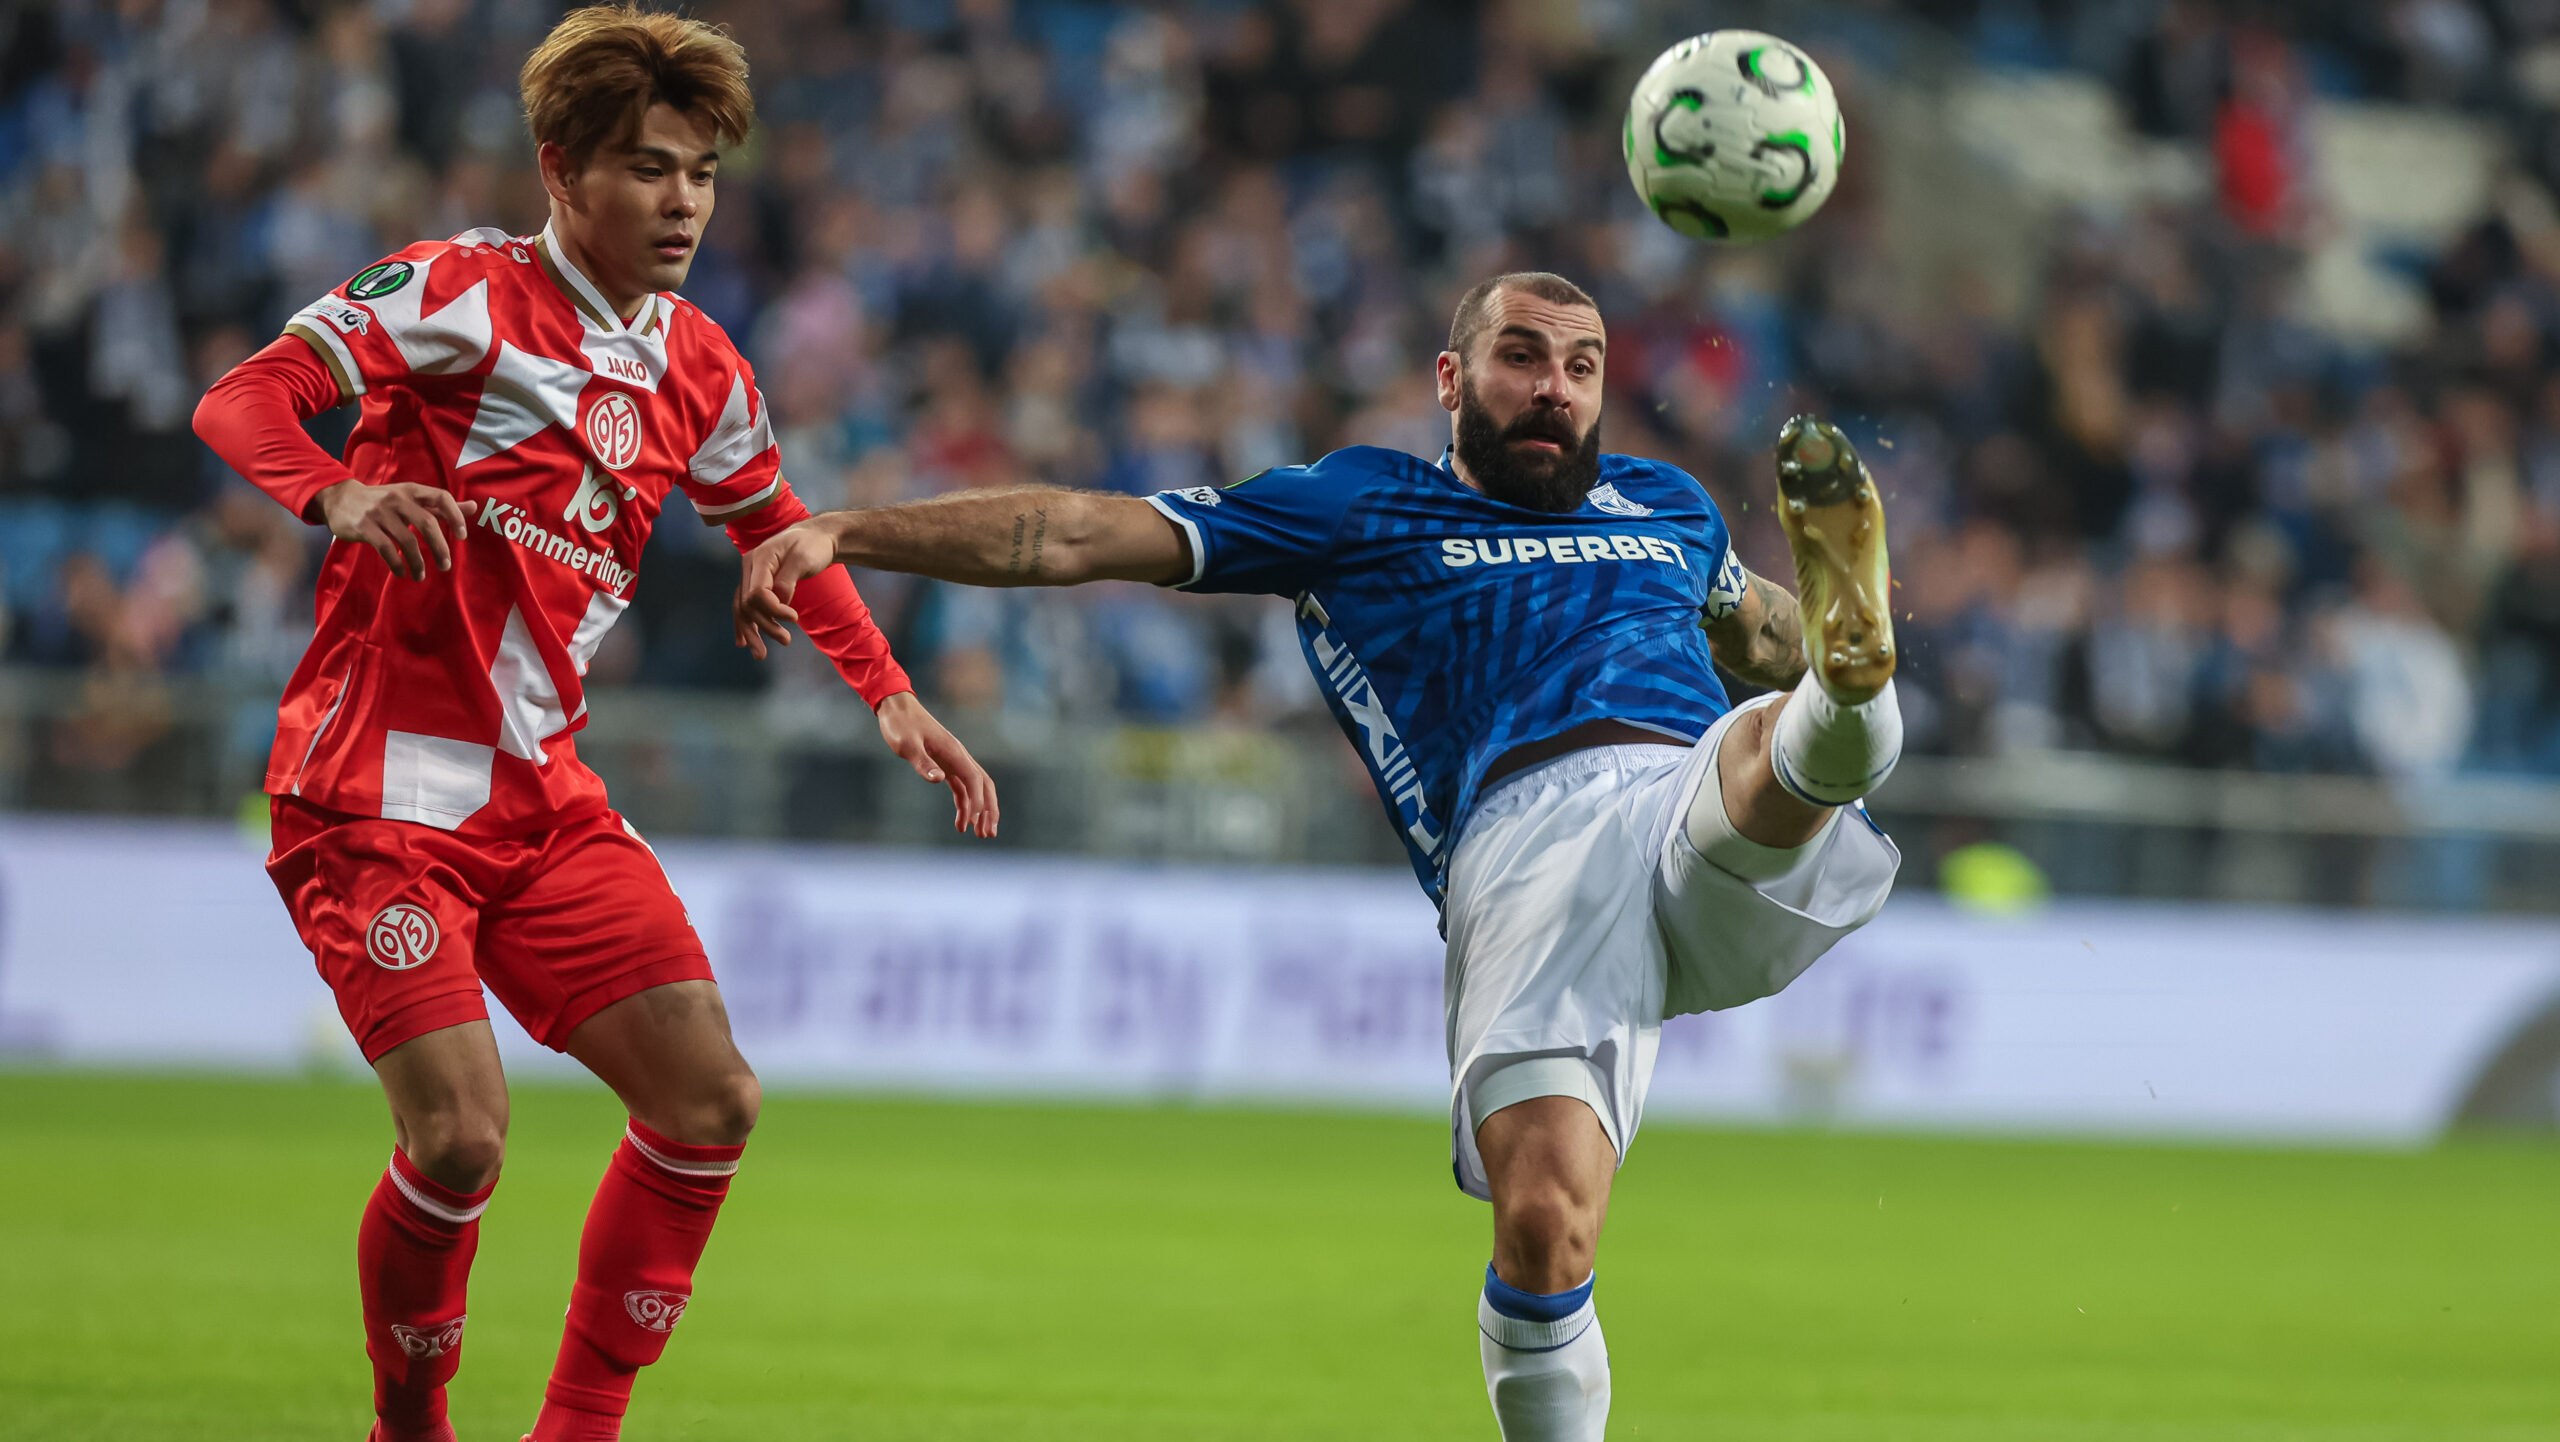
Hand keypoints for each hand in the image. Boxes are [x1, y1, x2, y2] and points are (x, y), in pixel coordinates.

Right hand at [318, 480, 475, 579]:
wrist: (340, 498)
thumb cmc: (383, 501)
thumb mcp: (410, 498)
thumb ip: (439, 505)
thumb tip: (473, 507)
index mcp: (412, 490)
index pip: (441, 497)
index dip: (455, 516)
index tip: (462, 537)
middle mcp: (397, 499)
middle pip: (427, 523)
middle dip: (440, 548)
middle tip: (446, 566)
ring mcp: (380, 513)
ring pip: (408, 541)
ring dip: (418, 563)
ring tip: (421, 576)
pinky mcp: (364, 527)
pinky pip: (386, 549)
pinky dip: (397, 564)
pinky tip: (402, 573)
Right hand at [733, 520, 840, 658]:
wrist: (817, 537)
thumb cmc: (813, 545)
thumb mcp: (804, 559)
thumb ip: (788, 580)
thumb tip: (780, 600)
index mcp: (759, 559)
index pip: (756, 593)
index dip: (773, 610)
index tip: (794, 618)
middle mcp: (749, 567)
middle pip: (748, 604)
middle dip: (764, 626)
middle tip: (786, 640)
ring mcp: (751, 575)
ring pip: (744, 608)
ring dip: (752, 632)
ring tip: (761, 655)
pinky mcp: (757, 583)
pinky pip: (746, 606)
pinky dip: (745, 624)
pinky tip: (743, 643)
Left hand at [875, 690, 999, 838]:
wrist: (896, 707)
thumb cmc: (900, 725)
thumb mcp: (907, 745)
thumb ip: (923, 763)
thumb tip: (940, 779)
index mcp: (954, 752)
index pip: (974, 779)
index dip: (978, 801)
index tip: (974, 821)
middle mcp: (959, 756)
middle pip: (983, 785)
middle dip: (989, 810)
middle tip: (988, 834)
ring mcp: (953, 760)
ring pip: (975, 788)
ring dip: (979, 811)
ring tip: (979, 834)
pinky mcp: (944, 764)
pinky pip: (961, 787)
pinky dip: (965, 804)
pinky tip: (962, 821)